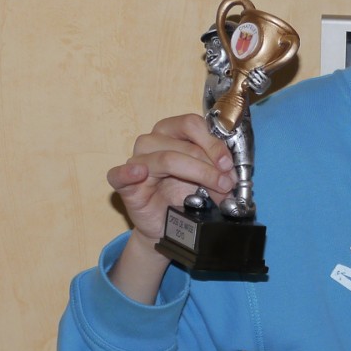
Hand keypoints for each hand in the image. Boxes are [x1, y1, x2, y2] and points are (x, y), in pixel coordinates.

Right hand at [106, 113, 235, 245]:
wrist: (169, 226)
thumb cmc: (184, 195)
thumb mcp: (207, 177)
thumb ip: (218, 169)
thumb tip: (232, 174)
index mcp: (171, 132)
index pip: (191, 124)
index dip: (213, 143)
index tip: (228, 164)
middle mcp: (152, 142)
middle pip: (183, 143)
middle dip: (211, 165)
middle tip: (227, 184)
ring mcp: (137, 162)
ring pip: (167, 159)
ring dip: (197, 174)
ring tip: (215, 191)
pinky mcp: (125, 185)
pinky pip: (119, 175)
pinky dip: (128, 173)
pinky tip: (139, 173)